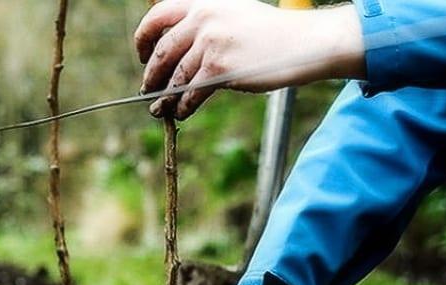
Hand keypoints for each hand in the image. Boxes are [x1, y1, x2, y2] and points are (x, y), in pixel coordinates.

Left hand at [134, 0, 364, 119]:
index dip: (143, 37)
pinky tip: (181, 112)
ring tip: (159, 108)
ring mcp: (210, 44)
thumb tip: (180, 51)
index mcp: (204, 3)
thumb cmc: (273, 33)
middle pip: (162, 50)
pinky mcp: (220, 69)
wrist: (304, 43)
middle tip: (148, 88)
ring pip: (175, 76)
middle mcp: (203, 19)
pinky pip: (191, 93)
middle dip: (151, 73)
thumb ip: (208, 24)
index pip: (158, 15)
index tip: (142, 54)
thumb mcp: (235, 14)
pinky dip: (183, 106)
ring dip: (164, 96)